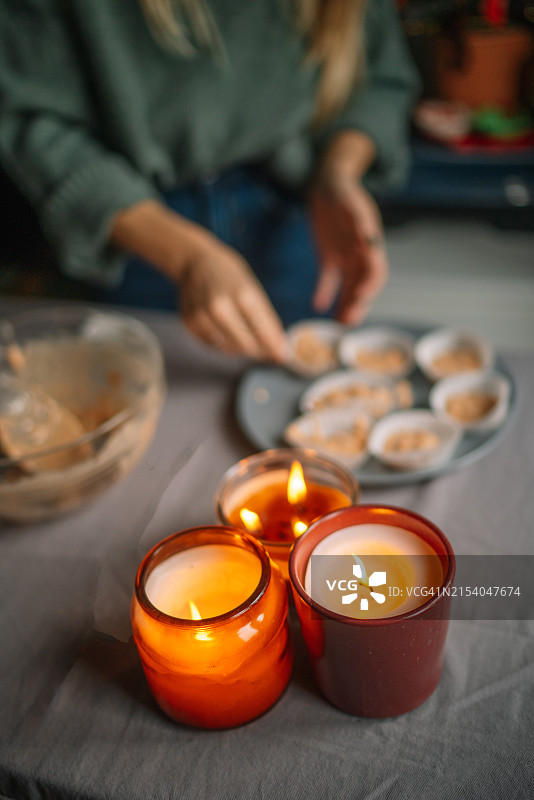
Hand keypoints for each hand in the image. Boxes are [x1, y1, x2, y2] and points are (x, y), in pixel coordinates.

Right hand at [180, 240, 287, 361]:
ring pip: (229, 349)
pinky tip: (226, 331)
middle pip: (247, 345)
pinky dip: (223, 344)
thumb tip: (281, 350)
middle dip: (259, 351)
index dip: (275, 348)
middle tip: (266, 349)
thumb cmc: (230, 275)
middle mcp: (221, 307)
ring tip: (245, 335)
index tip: (283, 357)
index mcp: (242, 294)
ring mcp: (203, 316)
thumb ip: (266, 320)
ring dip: (241, 348)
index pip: (263, 332)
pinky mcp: (190, 324)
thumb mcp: (253, 290)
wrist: (194, 262)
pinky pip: (213, 345)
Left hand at [310, 132, 388, 324]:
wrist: (327, 183)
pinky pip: (329, 280)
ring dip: (347, 304)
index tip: (362, 298)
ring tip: (340, 323)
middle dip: (358, 303)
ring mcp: (346, 256)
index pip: (376, 271)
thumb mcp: (349, 202)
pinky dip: (325, 293)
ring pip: (350, 287)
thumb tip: (369, 238)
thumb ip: (359, 221)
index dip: (371, 286)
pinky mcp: (330, 257)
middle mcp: (360, 253)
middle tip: (349, 320)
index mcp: (368, 242)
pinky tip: (319, 307)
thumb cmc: (340, 190)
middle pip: (364, 284)